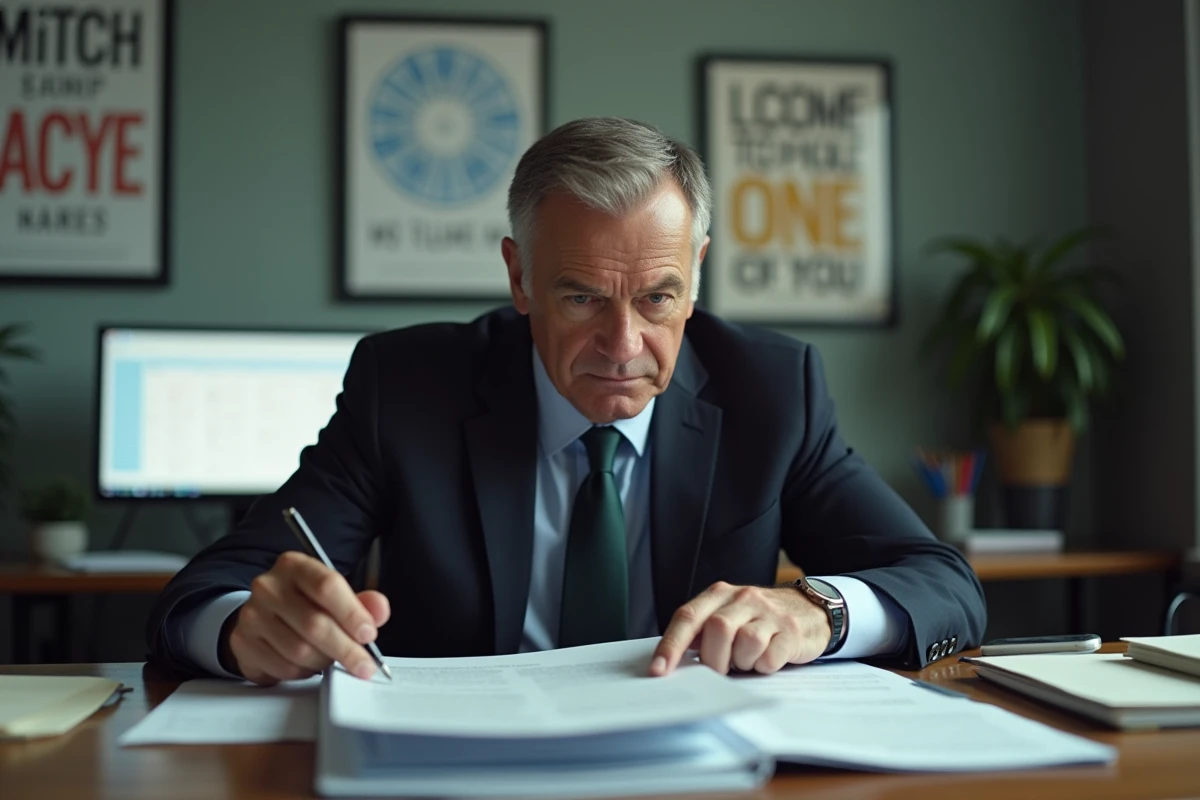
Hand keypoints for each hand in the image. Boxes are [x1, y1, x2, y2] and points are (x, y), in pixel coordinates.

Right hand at [223, 550, 390, 685]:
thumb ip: (362, 603)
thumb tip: (379, 610)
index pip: (326, 585)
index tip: (369, 634)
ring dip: (324, 661)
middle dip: (346, 648)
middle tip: (364, 664)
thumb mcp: (336, 596)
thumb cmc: (305, 603)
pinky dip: (304, 672)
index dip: (352, 613)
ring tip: (332, 658)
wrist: (263, 615)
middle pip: (314, 623)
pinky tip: (308, 663)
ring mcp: (252, 615)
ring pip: (299, 651)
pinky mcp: (243, 643)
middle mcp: (268, 586)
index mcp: (294, 565)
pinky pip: (283, 667)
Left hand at [648, 582, 830, 676]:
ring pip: (745, 643)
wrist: (809, 610)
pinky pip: (769, 656)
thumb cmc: (758, 620)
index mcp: (719, 595)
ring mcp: (768, 612)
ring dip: (743, 662)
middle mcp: (743, 598)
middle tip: (722, 669)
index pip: (688, 617)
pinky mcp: (790, 629)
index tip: (658, 671)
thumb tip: (671, 662)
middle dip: (715, 659)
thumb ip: (702, 632)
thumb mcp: (728, 617)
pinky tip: (768, 659)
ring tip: (749, 660)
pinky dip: (764, 666)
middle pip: (717, 630)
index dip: (671, 645)